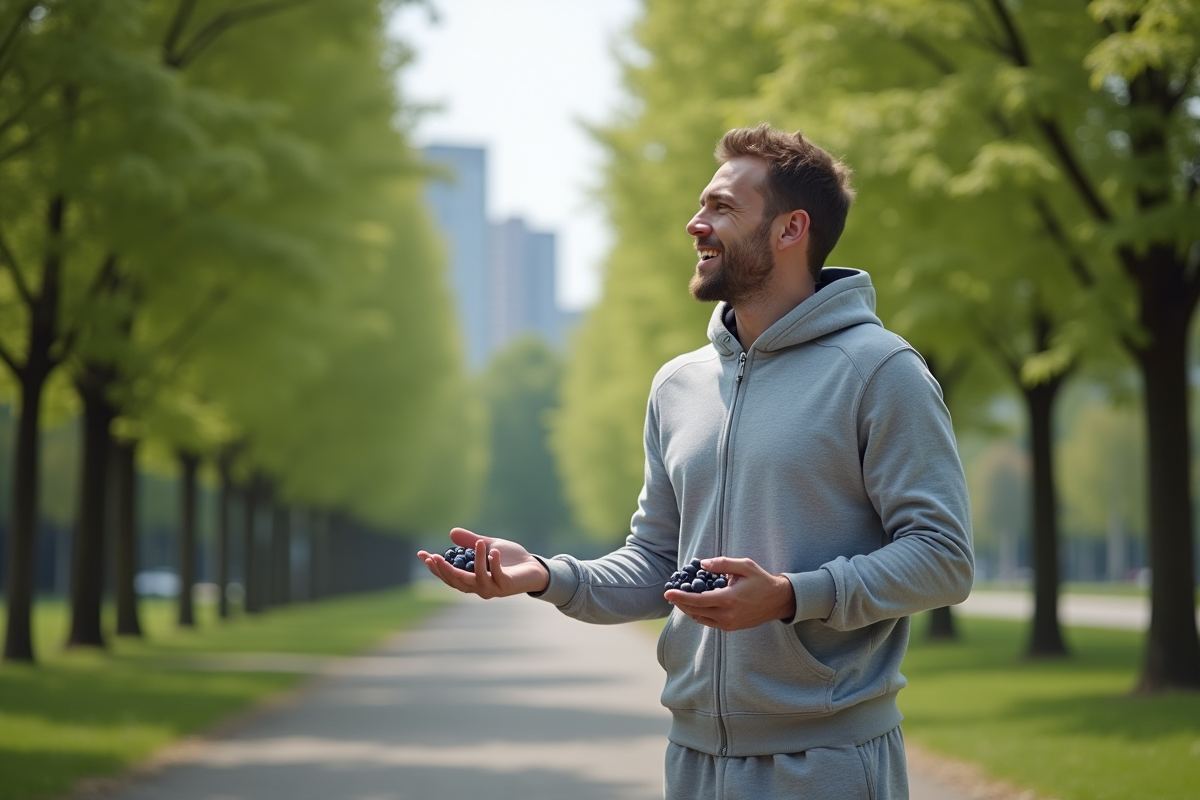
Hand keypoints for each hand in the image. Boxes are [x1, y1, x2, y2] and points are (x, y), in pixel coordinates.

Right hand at [416, 527, 548, 597]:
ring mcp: (492, 588)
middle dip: (444, 570)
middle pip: (456, 581)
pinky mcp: (506, 586)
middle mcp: (479, 588)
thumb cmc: (511, 560)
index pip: (448, 576)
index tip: (422, 555)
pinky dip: (493, 563)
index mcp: (472, 580)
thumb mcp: (488, 546)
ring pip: (476, 578)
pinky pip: (497, 575)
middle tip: (434, 556)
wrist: (535, 568)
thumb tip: (451, 533)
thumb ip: (470, 542)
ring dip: (475, 560)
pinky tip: (492, 551)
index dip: (435, 567)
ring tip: (478, 543)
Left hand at [666, 556, 795, 630]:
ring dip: (688, 609)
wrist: (778, 601)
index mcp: (728, 599)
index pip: (697, 600)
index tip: (667, 593)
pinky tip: (695, 604)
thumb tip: (702, 565)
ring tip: (680, 598)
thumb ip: (722, 564)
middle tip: (671, 594)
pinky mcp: (730, 627)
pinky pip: (708, 622)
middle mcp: (726, 615)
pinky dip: (698, 614)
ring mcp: (728, 624)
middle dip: (680, 603)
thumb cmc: (761, 581)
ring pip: (700, 618)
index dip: (680, 597)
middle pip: (694, 611)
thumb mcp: (744, 566)